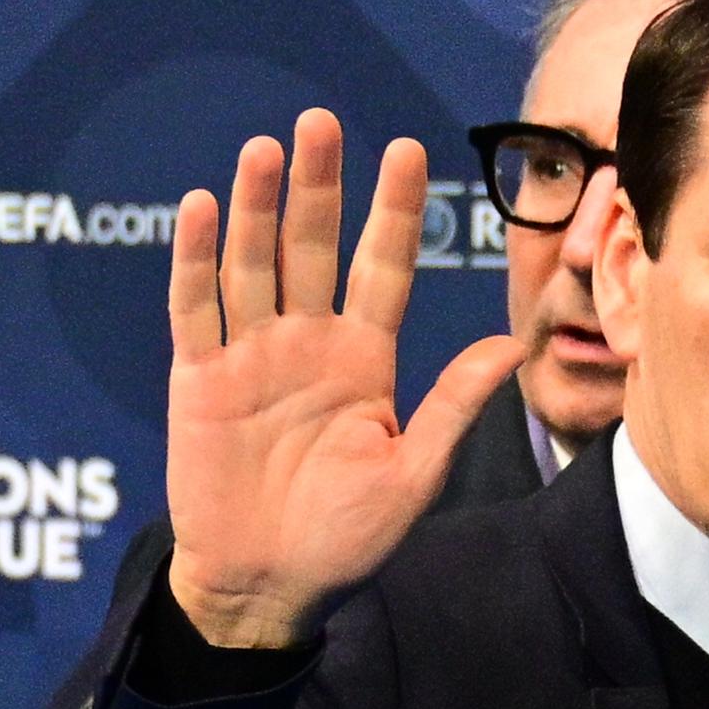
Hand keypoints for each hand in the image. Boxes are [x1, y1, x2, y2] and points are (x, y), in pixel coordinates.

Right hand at [161, 109, 521, 647]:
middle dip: (318, 187)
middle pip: (312, 248)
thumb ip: (452, 405)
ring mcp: (250, 356)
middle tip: (321, 122)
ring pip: (251, 263)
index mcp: (364, 361)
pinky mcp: (198, 378)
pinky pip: (195, 307)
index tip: (406, 150)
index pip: (382, 269)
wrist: (270, 586)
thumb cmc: (348, 539)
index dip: (392, 212)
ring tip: (265, 149)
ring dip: (255, 206)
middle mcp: (307, 344)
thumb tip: (513, 345)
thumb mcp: (413, 474)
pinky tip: (203, 206)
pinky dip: (195, 258)